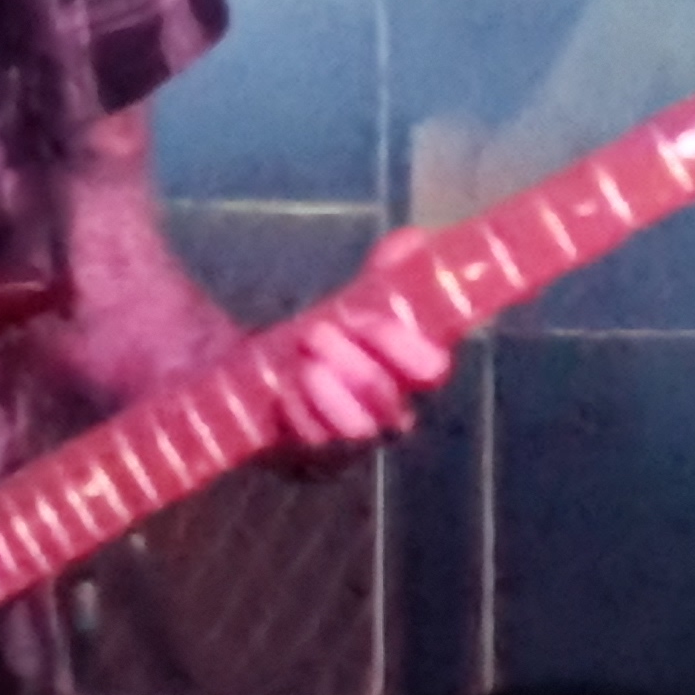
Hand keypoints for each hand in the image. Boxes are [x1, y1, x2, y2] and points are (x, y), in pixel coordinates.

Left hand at [267, 261, 458, 455]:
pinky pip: (311, 442)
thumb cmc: (330, 337)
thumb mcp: (358, 301)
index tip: (373, 320)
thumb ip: (386, 274)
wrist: (263, 379)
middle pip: (390, 403)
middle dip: (359, 367)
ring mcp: (350, 438)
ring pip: (355, 428)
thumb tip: (414, 240)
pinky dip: (298, 411)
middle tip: (318, 331)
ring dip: (330, 391)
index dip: (410, 349)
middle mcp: (387, 410)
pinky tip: (283, 386)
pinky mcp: (312, 454)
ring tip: (300, 356)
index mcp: (409, 370)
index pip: (431, 370)